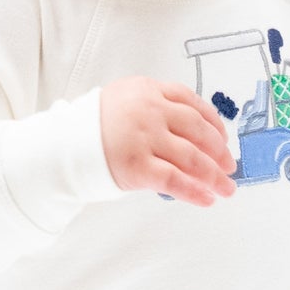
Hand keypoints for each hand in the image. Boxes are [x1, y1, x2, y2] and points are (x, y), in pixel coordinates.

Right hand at [99, 77, 236, 205]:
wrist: (60, 146)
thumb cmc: (94, 127)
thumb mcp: (124, 101)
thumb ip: (156, 108)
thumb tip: (196, 134)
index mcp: (147, 90)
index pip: (191, 103)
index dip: (214, 122)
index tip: (223, 138)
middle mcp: (149, 111)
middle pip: (198, 130)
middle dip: (219, 151)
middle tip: (229, 166)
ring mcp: (144, 138)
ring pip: (192, 158)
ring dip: (215, 176)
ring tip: (227, 188)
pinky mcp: (138, 167)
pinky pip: (176, 181)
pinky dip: (195, 192)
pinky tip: (207, 199)